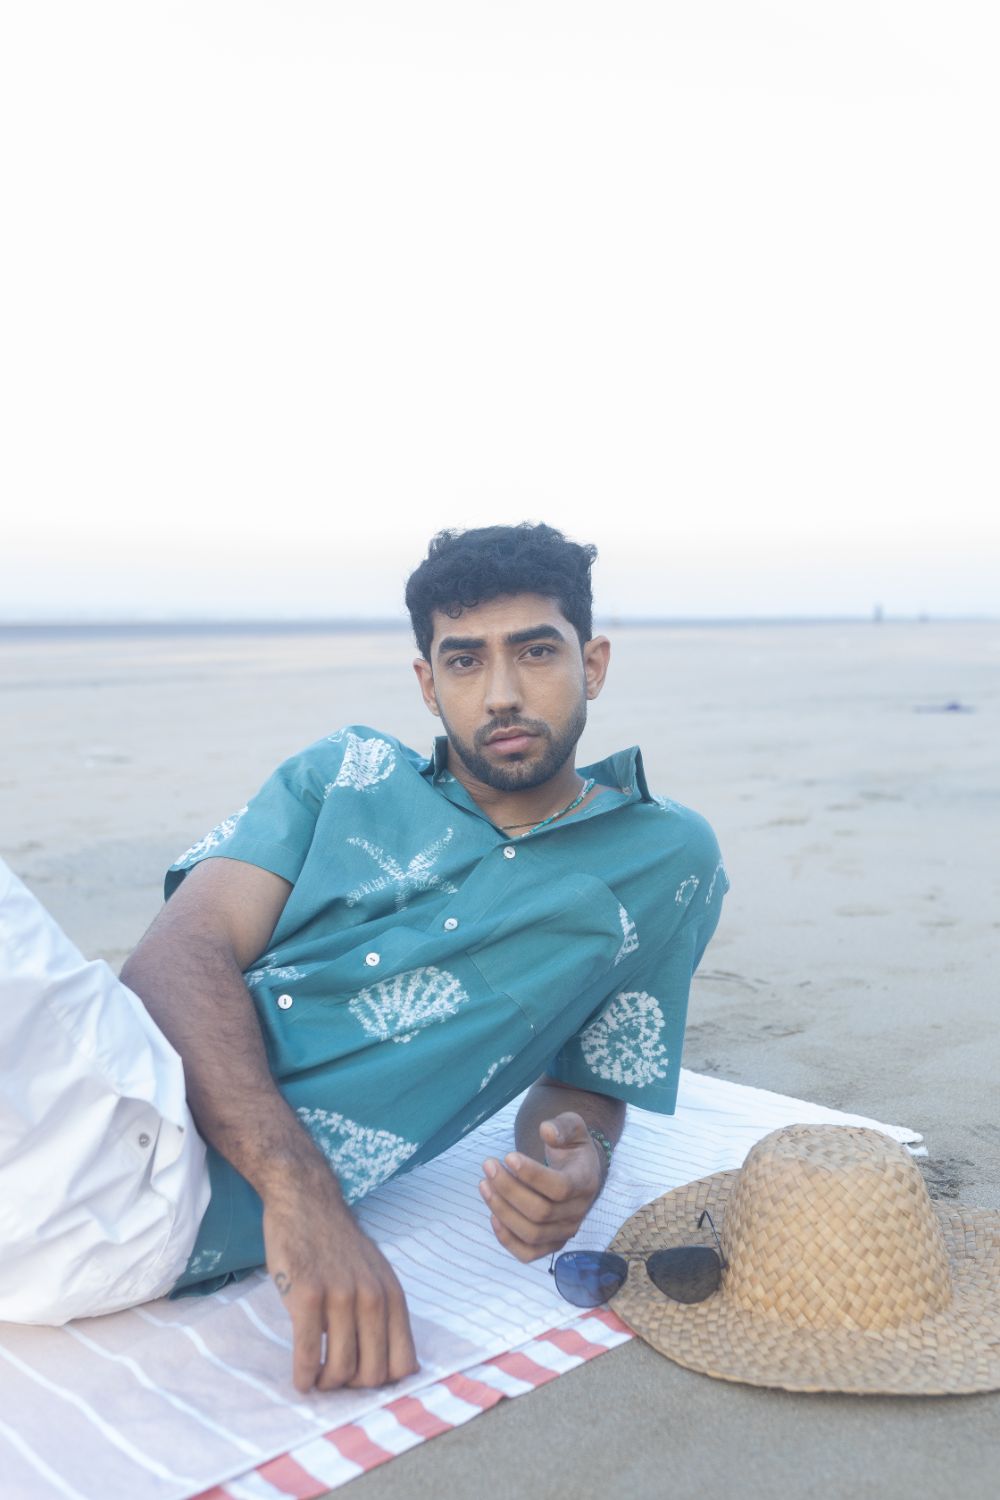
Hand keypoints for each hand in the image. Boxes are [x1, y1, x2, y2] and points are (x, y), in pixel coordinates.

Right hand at [262, 1169, 418, 1392]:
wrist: (306, 1203)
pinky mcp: (307, 1296)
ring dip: (326, 1384)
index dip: (384, 1382)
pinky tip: (301, 1378)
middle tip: (336, 1379)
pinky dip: (304, 1377)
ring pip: (340, 1370)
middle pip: (373, 1374)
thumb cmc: (338, 1245)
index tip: (363, 1379)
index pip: (404, 1364)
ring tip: (317, 1378)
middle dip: (353, 1387)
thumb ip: (386, 1313)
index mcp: (393, 1296)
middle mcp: (372, 1297)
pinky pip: (308, 1355)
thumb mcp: (376, 1274)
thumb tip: (400, 1369)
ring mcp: (340, 1297)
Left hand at [479, 1111, 603, 1262]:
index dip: (532, 1175)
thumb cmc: (570, 1147)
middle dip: (508, 1189)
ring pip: (532, 1233)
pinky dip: (507, 1240)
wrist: (578, 1172)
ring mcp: (564, 1232)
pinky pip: (528, 1254)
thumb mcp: (573, 1127)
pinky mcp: (550, 1244)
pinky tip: (492, 1216)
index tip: (508, 1156)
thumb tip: (547, 1131)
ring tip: (484, 1184)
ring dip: (502, 1210)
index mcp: (585, 1183)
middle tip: (488, 1165)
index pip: (560, 1188)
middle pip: (541, 1212)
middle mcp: (577, 1213)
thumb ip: (563, 1126)